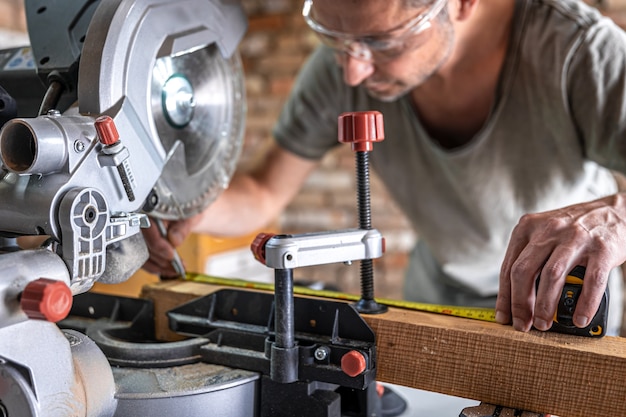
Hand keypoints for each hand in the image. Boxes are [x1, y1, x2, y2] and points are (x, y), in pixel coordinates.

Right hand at [141, 216, 197, 276]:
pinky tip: (168, 271)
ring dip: (159, 266)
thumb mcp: (188, 216)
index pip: (147, 228)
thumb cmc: (185, 211)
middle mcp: (137, 220)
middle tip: (176, 267)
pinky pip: (142, 259)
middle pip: (142, 245)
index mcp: (148, 208)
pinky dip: (155, 267)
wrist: (183, 211)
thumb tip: (174, 241)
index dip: (158, 244)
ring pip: (140, 255)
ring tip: (176, 270)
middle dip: (160, 259)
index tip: (171, 255)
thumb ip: (181, 227)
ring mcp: (135, 233)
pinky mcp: (138, 245)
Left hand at [496, 194, 625, 331]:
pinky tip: (579, 319)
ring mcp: (575, 238)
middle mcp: (549, 230)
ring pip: (552, 275)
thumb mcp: (544, 234)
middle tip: (523, 325)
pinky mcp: (602, 248)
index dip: (504, 296)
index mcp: (528, 228)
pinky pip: (591, 281)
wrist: (615, 212)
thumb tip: (515, 299)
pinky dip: (584, 304)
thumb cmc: (574, 229)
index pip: (508, 267)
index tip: (504, 317)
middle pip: (524, 271)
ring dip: (545, 305)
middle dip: (520, 304)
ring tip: (543, 324)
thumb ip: (529, 258)